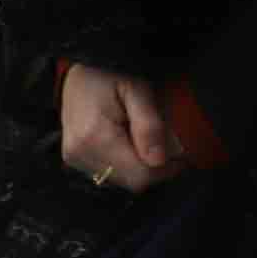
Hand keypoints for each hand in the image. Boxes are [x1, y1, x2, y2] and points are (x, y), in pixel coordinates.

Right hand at [59, 64, 179, 194]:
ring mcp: (75, 160)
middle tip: (169, 148)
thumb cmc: (109, 78)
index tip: (181, 155)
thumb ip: (149, 125)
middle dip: (157, 169)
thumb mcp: (138, 92)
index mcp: (95, 137)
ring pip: (122, 181)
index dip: (166, 169)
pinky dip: (127, 165)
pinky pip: (109, 174)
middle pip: (132, 181)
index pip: (140, 174)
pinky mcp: (74, 161)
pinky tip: (132, 145)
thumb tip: (159, 160)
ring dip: (142, 168)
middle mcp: (80, 154)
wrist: (75, 76)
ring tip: (149, 143)